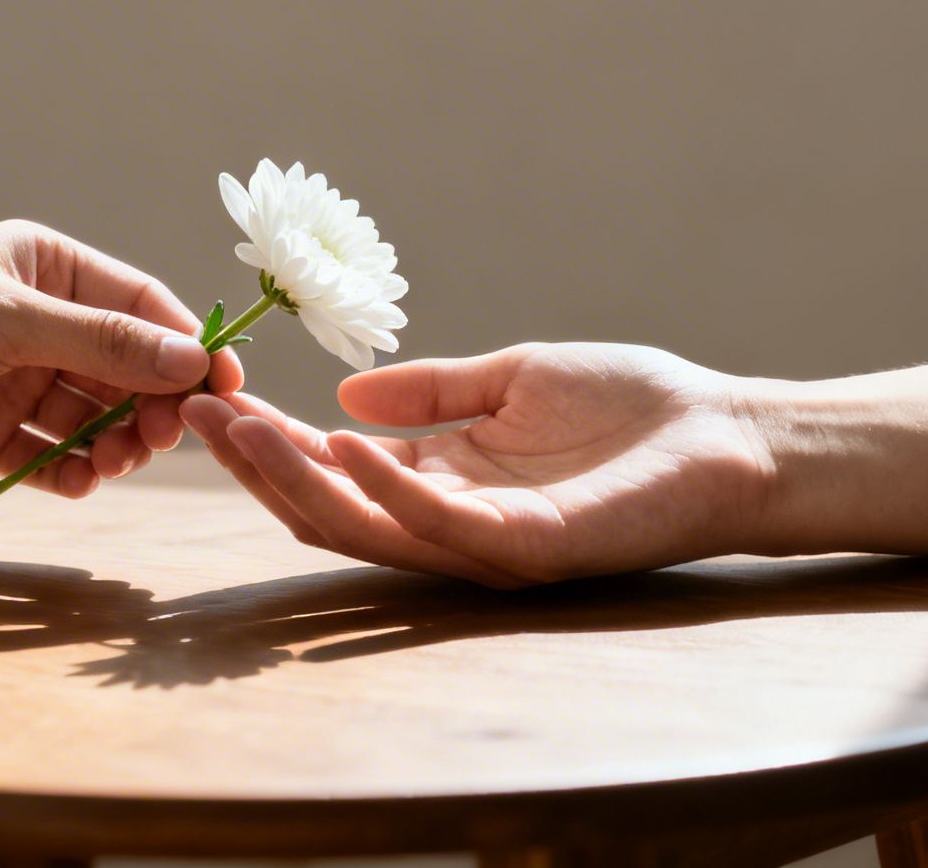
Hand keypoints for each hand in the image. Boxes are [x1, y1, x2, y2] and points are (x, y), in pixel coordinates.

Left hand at [0, 220, 240, 494]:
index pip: (143, 308)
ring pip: (93, 419)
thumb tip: (192, 361)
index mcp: (50, 270)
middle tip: (162, 440)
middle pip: (127, 370)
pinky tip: (73, 484)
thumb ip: (102, 343)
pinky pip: (48, 457)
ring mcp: (13, 382)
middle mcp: (40, 324)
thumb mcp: (9, 319)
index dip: (187, 348)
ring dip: (114, 445)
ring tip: (112, 465)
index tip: (224, 390)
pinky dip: (69, 473)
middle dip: (152, 406)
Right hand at [180, 343, 771, 586]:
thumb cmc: (634, 409)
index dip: (269, 443)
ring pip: (365, 530)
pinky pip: (440, 528)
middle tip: (197, 416)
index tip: (213, 397)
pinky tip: (341, 442)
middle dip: (257, 467)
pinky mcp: (531, 548)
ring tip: (240, 429)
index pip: (334, 475)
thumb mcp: (510, 380)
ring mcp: (487, 544)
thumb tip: (343, 395)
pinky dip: (384, 488)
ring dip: (295, 480)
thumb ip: (431, 391)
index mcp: (443, 484)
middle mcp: (452, 525)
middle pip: (329, 512)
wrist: (731, 434)